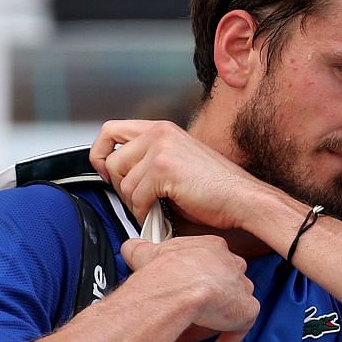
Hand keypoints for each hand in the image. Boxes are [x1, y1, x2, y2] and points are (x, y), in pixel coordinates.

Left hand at [92, 120, 277, 236]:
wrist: (242, 198)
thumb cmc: (215, 187)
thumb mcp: (177, 162)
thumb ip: (149, 161)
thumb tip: (120, 176)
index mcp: (161, 129)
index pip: (110, 130)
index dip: (100, 153)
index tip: (103, 170)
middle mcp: (159, 133)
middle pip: (112, 160)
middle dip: (119, 186)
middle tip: (137, 198)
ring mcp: (160, 149)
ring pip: (122, 183)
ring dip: (134, 203)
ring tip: (153, 207)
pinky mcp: (163, 169)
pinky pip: (136, 197)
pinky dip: (144, 212)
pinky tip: (159, 213)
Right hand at [117, 234, 258, 341]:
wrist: (175, 285)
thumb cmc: (162, 271)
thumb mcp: (144, 254)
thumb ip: (139, 250)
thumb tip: (130, 249)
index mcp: (211, 248)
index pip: (205, 266)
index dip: (188, 285)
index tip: (175, 297)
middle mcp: (231, 265)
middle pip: (218, 290)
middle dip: (197, 309)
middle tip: (175, 322)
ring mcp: (241, 289)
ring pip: (224, 314)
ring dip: (201, 331)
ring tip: (177, 341)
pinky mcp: (246, 313)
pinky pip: (231, 336)